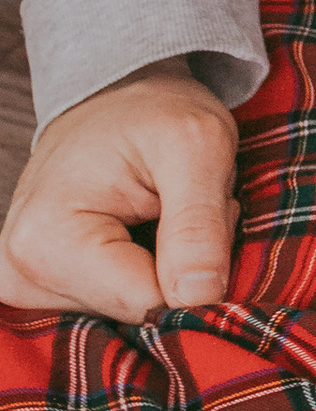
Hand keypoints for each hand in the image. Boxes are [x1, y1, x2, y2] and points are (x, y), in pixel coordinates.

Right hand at [0, 59, 238, 320]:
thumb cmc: (154, 113)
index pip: (148, 304)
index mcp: (46, 242)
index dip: (196, 267)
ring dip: (165, 267)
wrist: (115, 97)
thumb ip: (199, 226)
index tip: (202, 210)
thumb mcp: (197, 146)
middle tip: (180, 204)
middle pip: (137, 313)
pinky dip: (144, 272)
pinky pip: (116, 305)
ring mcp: (24, 287)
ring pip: (132, 313)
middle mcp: (19, 275)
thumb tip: (200, 300)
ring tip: (160, 209)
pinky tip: (139, 229)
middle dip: (180, 265)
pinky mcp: (40, 291)